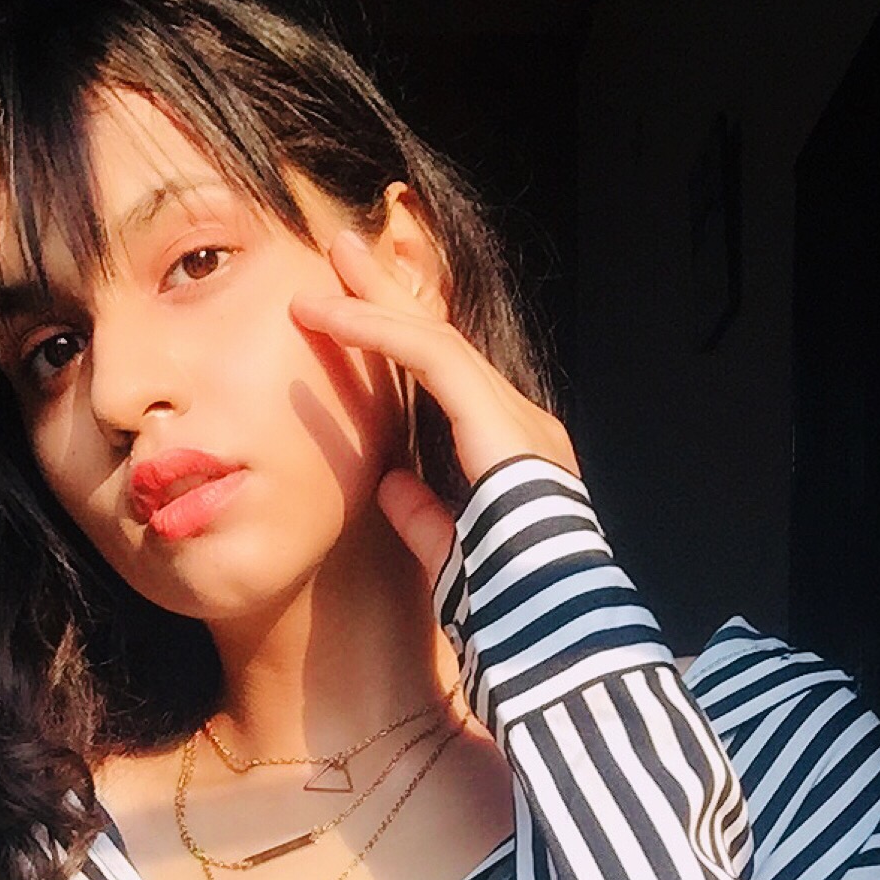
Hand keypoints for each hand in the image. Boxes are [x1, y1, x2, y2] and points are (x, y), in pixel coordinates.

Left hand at [291, 228, 579, 590]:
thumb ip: (425, 519)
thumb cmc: (507, 612)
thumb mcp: (453, 557)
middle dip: (390, 294)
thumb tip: (391, 485)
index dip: (400, 343)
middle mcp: (518, 425)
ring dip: (376, 300)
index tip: (350, 318)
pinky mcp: (497, 420)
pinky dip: (379, 332)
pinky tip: (337, 314)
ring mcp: (514, 418)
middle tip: (344, 250)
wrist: (549, 630)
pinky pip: (433, 358)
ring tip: (330, 261)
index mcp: (510, 457)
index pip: (449, 382)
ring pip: (437, 338)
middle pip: (444, 342)